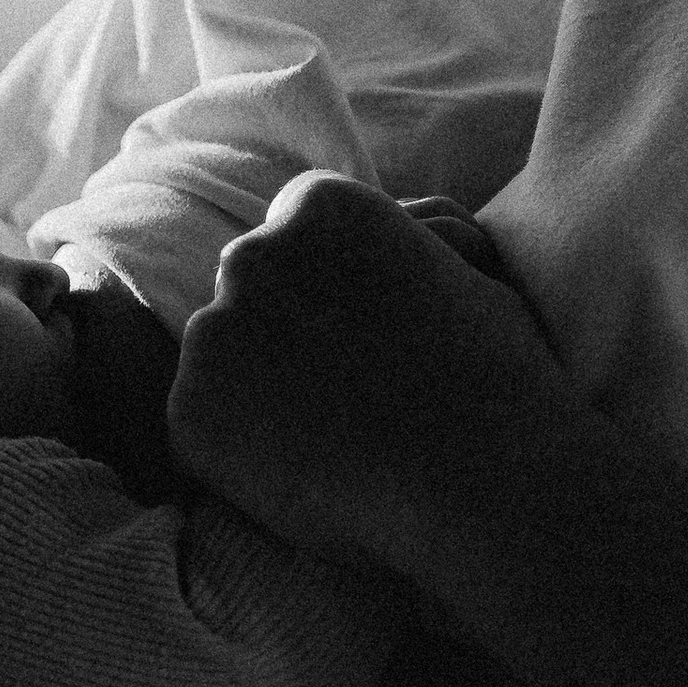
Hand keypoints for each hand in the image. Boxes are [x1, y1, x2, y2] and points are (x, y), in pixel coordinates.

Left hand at [168, 171, 557, 575]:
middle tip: (340, 396)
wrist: (483, 481)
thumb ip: (402, 247)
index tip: (353, 338)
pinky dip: (237, 455)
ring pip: (220, 358)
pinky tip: (306, 475)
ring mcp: (212, 332)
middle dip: (279, 333)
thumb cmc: (499, 377)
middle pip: (248, 289)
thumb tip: (397, 228)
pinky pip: (200, 428)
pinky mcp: (189, 410)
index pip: (292, 235)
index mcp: (320, 206)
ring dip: (256, 392)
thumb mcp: (466, 270)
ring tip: (331, 442)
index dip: (323, 289)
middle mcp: (252, 254)